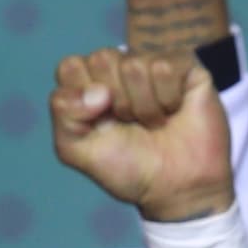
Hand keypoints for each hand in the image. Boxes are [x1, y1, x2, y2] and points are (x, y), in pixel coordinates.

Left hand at [50, 48, 232, 221]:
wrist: (176, 189)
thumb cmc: (128, 168)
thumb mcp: (77, 150)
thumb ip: (64, 113)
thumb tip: (99, 90)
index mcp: (89, 82)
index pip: (70, 67)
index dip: (82, 100)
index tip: (99, 124)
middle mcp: (119, 68)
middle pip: (101, 59)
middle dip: (115, 102)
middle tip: (129, 123)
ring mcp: (150, 64)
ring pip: (133, 65)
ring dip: (143, 106)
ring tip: (154, 123)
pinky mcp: (183, 64)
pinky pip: (164, 68)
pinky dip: (167, 99)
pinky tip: (173, 111)